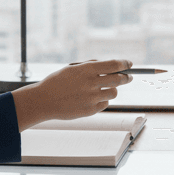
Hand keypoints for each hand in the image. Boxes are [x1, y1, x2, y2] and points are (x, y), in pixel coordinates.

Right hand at [12, 59, 131, 128]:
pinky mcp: (90, 110)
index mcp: (86, 70)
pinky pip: (105, 104)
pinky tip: (92, 98)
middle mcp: (91, 83)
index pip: (114, 65)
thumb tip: (108, 66)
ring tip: (104, 89)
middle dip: (126, 78)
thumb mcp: (72, 68)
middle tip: (128, 77)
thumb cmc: (57, 82)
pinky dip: (102, 100)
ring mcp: (91, 98)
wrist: (44, 100)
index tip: (129, 64)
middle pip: (119, 80)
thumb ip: (90, 66)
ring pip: (114, 93)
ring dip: (112, 90)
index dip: (124, 64)